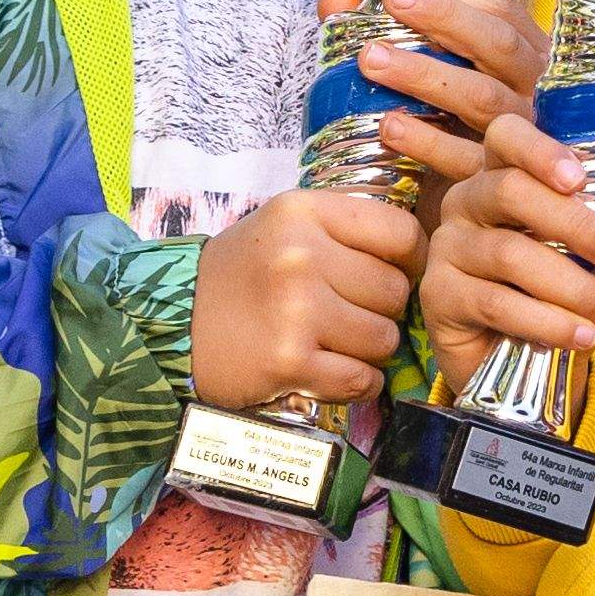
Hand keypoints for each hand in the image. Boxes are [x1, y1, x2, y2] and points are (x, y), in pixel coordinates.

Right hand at [194, 185, 418, 414]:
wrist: (174, 323)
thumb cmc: (242, 274)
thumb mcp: (285, 225)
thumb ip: (346, 225)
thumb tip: (420, 248)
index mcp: (303, 213)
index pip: (401, 232)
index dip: (412, 259)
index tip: (397, 273)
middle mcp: (300, 257)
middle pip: (396, 291)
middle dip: (383, 309)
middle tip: (350, 313)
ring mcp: (296, 312)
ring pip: (385, 339)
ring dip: (370, 349)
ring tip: (336, 341)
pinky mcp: (290, 362)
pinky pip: (362, 379)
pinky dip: (358, 382)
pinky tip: (334, 371)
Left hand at [345, 0, 546, 194]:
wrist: (463, 202)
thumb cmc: (443, 117)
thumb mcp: (418, 68)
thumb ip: (378, 31)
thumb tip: (336, 0)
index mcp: (519, 49)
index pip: (498, 6)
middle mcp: (528, 87)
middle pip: (499, 43)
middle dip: (444, 18)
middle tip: (391, 6)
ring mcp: (520, 132)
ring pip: (483, 97)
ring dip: (425, 75)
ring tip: (371, 61)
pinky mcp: (498, 178)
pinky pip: (466, 157)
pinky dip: (427, 140)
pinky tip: (387, 126)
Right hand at [419, 136, 594, 396]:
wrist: (535, 358)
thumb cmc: (571, 289)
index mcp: (507, 173)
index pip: (506, 134)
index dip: (539, 149)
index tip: (579, 179)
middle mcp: (468, 200)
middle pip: (509, 190)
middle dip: (573, 224)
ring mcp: (448, 246)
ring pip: (507, 254)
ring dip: (569, 285)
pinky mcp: (439, 295)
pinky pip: (495, 302)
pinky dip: (548, 321)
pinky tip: (580, 335)